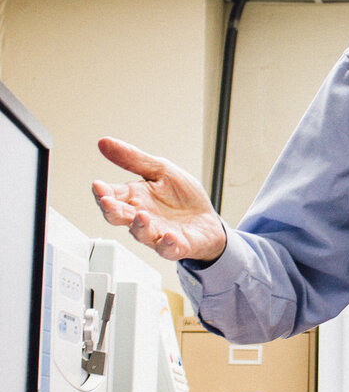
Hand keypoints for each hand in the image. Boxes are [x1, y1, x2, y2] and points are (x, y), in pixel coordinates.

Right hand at [92, 137, 227, 262]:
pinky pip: (168, 249)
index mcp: (136, 198)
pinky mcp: (176, 246)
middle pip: (119, 217)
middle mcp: (142, 217)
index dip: (102, 192)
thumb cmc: (182, 197)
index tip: (97, 185)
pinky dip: (167, 244)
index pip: (111, 195)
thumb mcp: (161, 170)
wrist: (208, 219)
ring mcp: (157, 233)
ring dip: (139, 226)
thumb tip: (104, 142)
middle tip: (106, 201)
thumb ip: (134, 159)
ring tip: (141, 216)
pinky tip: (169, 237)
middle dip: (111, 210)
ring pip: (141, 234)